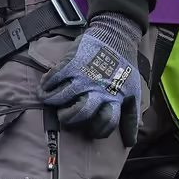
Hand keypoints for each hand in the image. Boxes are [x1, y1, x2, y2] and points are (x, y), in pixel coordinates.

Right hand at [40, 12, 143, 142]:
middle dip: (68, 118)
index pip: (104, 123)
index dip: (95, 130)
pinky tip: (44, 86)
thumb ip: (131, 117)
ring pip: (61, 97)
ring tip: (48, 99)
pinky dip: (46, 84)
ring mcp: (83, 76)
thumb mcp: (133, 91)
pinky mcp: (71, 63)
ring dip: (51, 100)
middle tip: (63, 116)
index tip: (87, 128)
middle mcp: (98, 89)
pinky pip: (53, 78)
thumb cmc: (125, 67)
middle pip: (79, 112)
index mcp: (114, 98)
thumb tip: (130, 143)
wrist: (116, 36)